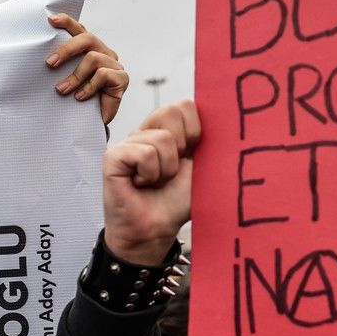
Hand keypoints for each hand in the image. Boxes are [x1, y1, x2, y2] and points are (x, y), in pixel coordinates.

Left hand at [47, 13, 128, 126]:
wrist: (92, 121)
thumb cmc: (77, 97)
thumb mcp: (64, 80)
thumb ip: (58, 67)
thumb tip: (37, 61)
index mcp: (88, 48)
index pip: (79, 29)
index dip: (66, 22)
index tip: (51, 20)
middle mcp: (102, 51)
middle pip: (87, 38)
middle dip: (66, 49)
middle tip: (49, 63)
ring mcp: (114, 64)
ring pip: (93, 58)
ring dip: (75, 76)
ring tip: (62, 90)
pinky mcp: (122, 78)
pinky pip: (103, 75)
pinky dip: (88, 87)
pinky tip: (80, 97)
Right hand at [102, 100, 200, 264]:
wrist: (156, 230)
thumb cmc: (176, 202)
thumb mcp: (202, 167)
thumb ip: (210, 140)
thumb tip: (224, 116)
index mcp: (168, 130)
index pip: (185, 105)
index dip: (195, 131)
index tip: (189, 157)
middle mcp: (146, 131)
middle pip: (171, 111)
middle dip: (181, 147)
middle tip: (170, 170)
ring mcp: (127, 142)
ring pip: (161, 138)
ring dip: (166, 169)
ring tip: (155, 182)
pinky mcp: (113, 156)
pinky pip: (144, 153)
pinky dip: (150, 174)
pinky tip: (140, 184)